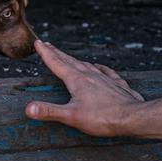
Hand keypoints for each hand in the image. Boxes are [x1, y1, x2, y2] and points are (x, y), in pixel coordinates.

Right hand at [24, 39, 144, 136]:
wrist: (133, 117)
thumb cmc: (103, 118)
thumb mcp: (71, 116)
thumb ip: (49, 111)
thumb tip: (29, 108)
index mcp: (77, 80)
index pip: (57, 63)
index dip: (46, 53)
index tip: (38, 43)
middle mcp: (90, 75)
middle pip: (70, 61)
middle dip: (57, 53)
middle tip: (48, 45)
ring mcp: (105, 79)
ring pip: (86, 65)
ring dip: (75, 60)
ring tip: (69, 57)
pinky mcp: (117, 85)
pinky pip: (106, 72)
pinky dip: (99, 68)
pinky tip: (99, 67)